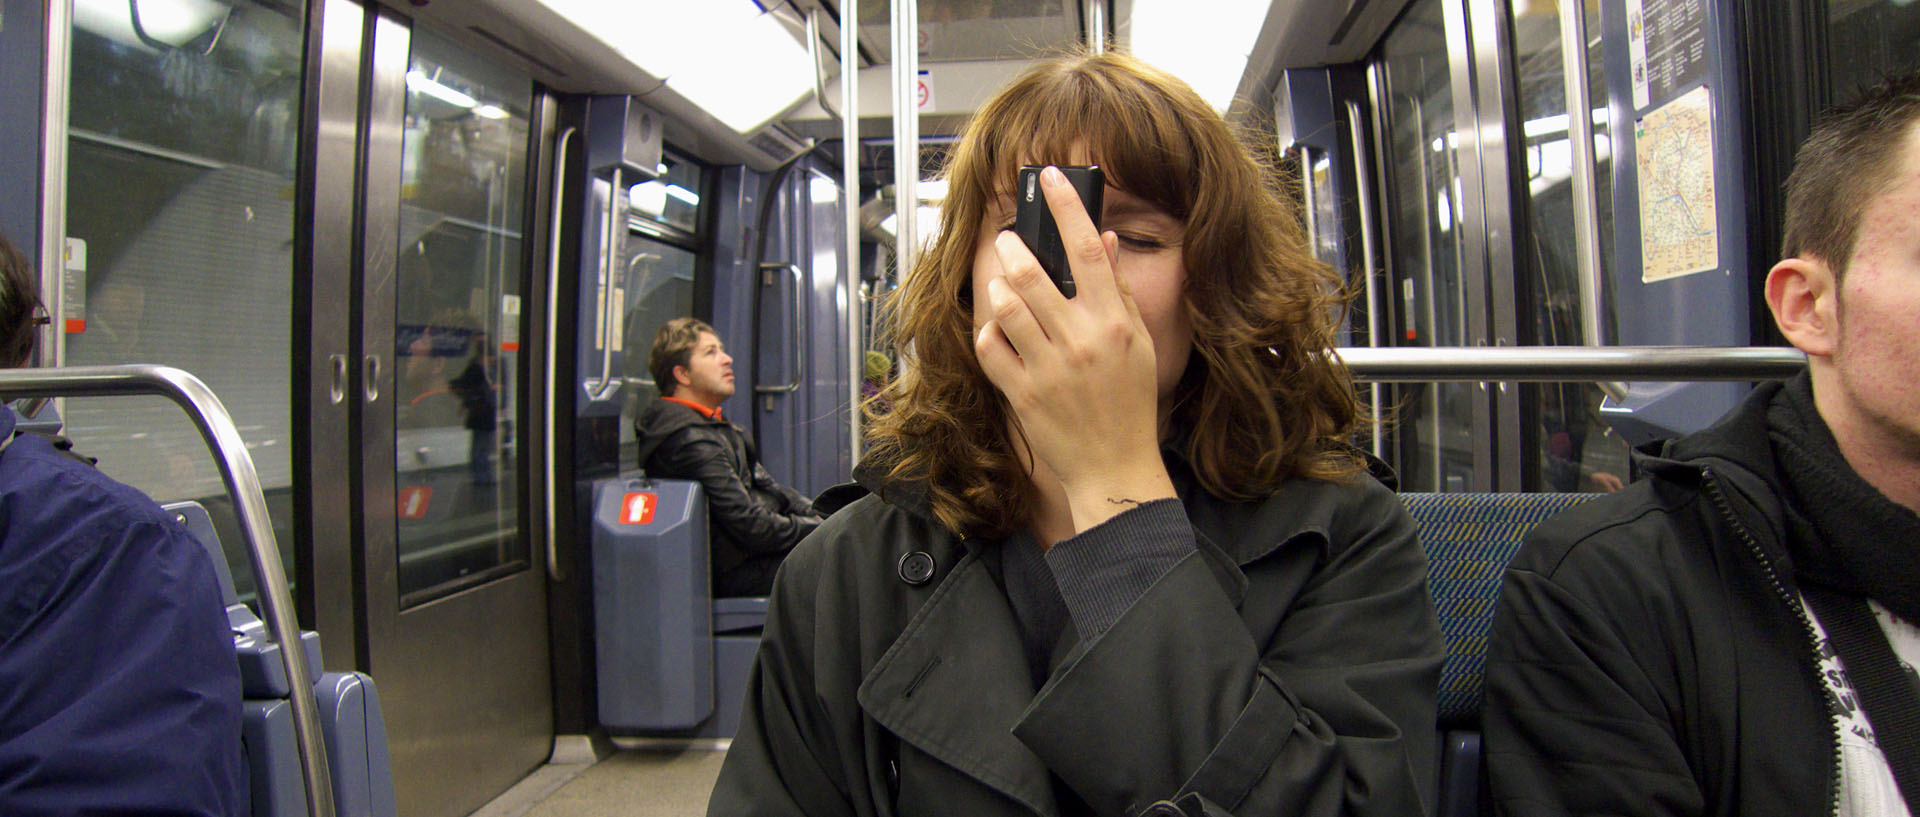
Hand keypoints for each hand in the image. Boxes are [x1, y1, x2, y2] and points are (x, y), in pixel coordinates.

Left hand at [974, 166, 1174, 531]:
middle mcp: (1082, 341)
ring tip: (1002, 282)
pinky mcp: (1023, 395)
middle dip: (1014, 248)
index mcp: (1115, 323)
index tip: (1049, 177)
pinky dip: (989, 333)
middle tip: (1008, 241)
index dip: (1066, 206)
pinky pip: (990, 349)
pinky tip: (998, 332)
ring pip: (1006, 307)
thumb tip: (1105, 241)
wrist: (1115, 467)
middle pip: (1033, 275)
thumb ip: (1119, 291)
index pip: (1089, 248)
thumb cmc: (1129, 403)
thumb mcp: (1140, 343)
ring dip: (998, 286)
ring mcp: (1049, 369)